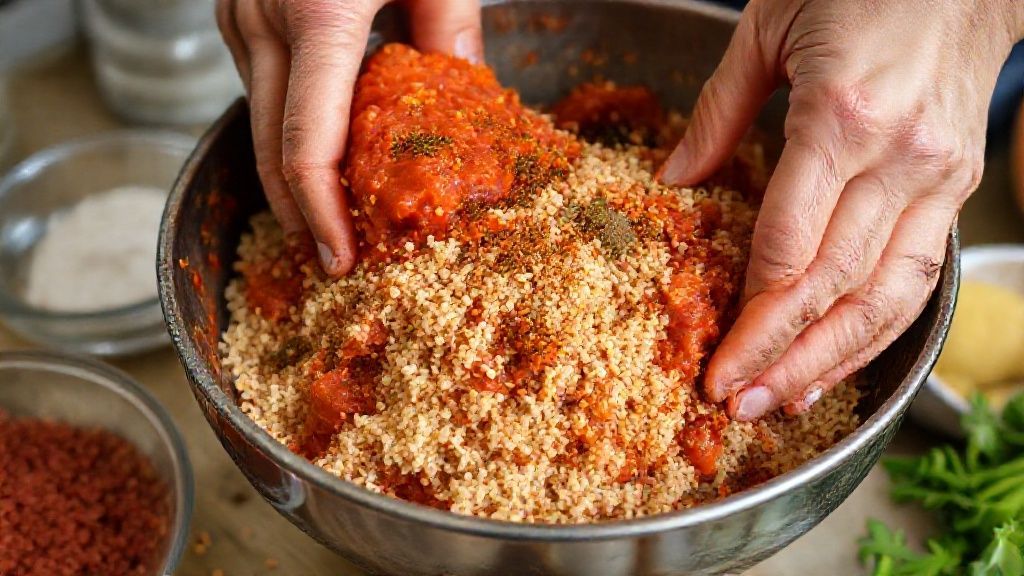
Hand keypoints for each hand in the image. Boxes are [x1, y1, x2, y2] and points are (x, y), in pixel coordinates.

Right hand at [216, 0, 482, 275]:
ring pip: (263, 116)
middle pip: (270, 146)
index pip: (306, 143)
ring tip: (336, 215)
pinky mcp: (240, 8)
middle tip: (334, 259)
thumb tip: (467, 83)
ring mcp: (242, 14)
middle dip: (299, 213)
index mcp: (318, 13)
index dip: (321, 215)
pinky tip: (328, 148)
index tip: (341, 261)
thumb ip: (452, 21)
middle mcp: (265, 20)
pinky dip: (291, 120)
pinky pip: (264, 81)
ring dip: (293, 169)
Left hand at [659, 0, 1023, 419]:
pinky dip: (878, 327)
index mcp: (839, 117)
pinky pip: (916, 274)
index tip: (717, 360)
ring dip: (830, 359)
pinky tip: (839, 361)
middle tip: (736, 402)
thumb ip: (718, 111)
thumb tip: (676, 179)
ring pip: (885, 294)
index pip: (789, 245)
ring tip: (781, 402)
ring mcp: (936, 176)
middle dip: (780, 353)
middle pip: (833, 283)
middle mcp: (896, 157)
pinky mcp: (955, 184)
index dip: (752, 314)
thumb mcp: (768, 27)